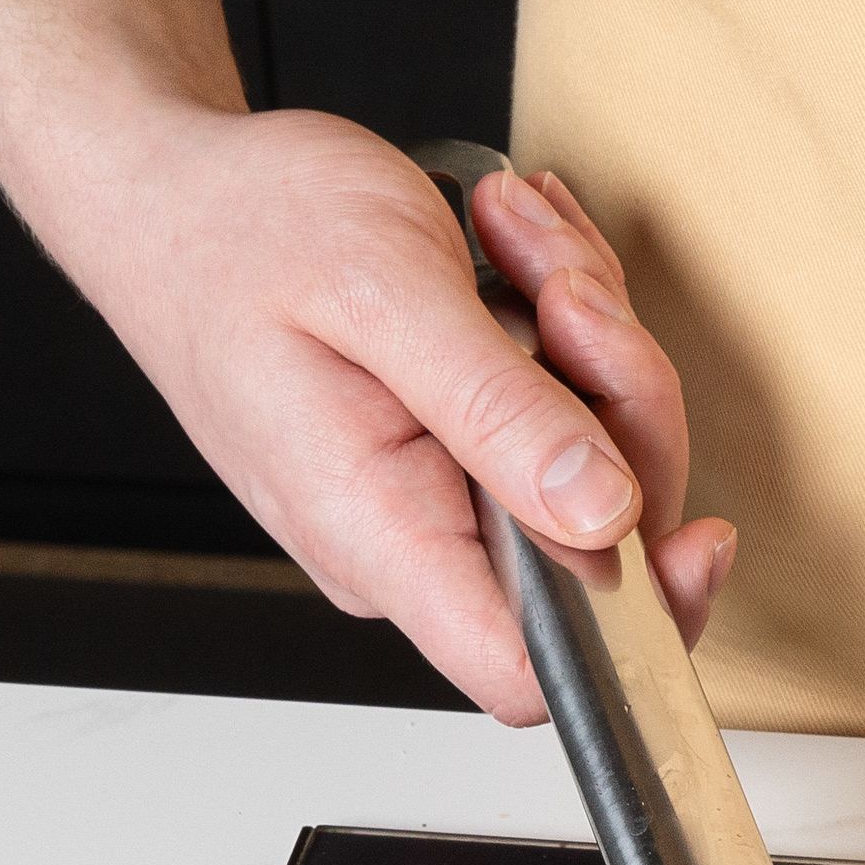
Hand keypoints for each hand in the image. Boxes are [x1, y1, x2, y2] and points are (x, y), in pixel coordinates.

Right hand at [82, 114, 736, 720]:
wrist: (169, 193)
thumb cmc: (240, 231)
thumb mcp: (383, 291)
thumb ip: (498, 411)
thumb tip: (602, 513)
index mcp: (382, 535)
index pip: (533, 671)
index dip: (640, 621)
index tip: (696, 533)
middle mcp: (411, 544)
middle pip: (602, 541)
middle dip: (618, 395)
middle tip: (562, 285)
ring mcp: (435, 503)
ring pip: (596, 463)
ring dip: (587, 336)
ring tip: (512, 238)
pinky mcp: (455, 457)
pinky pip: (562, 420)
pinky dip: (561, 328)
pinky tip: (511, 258)